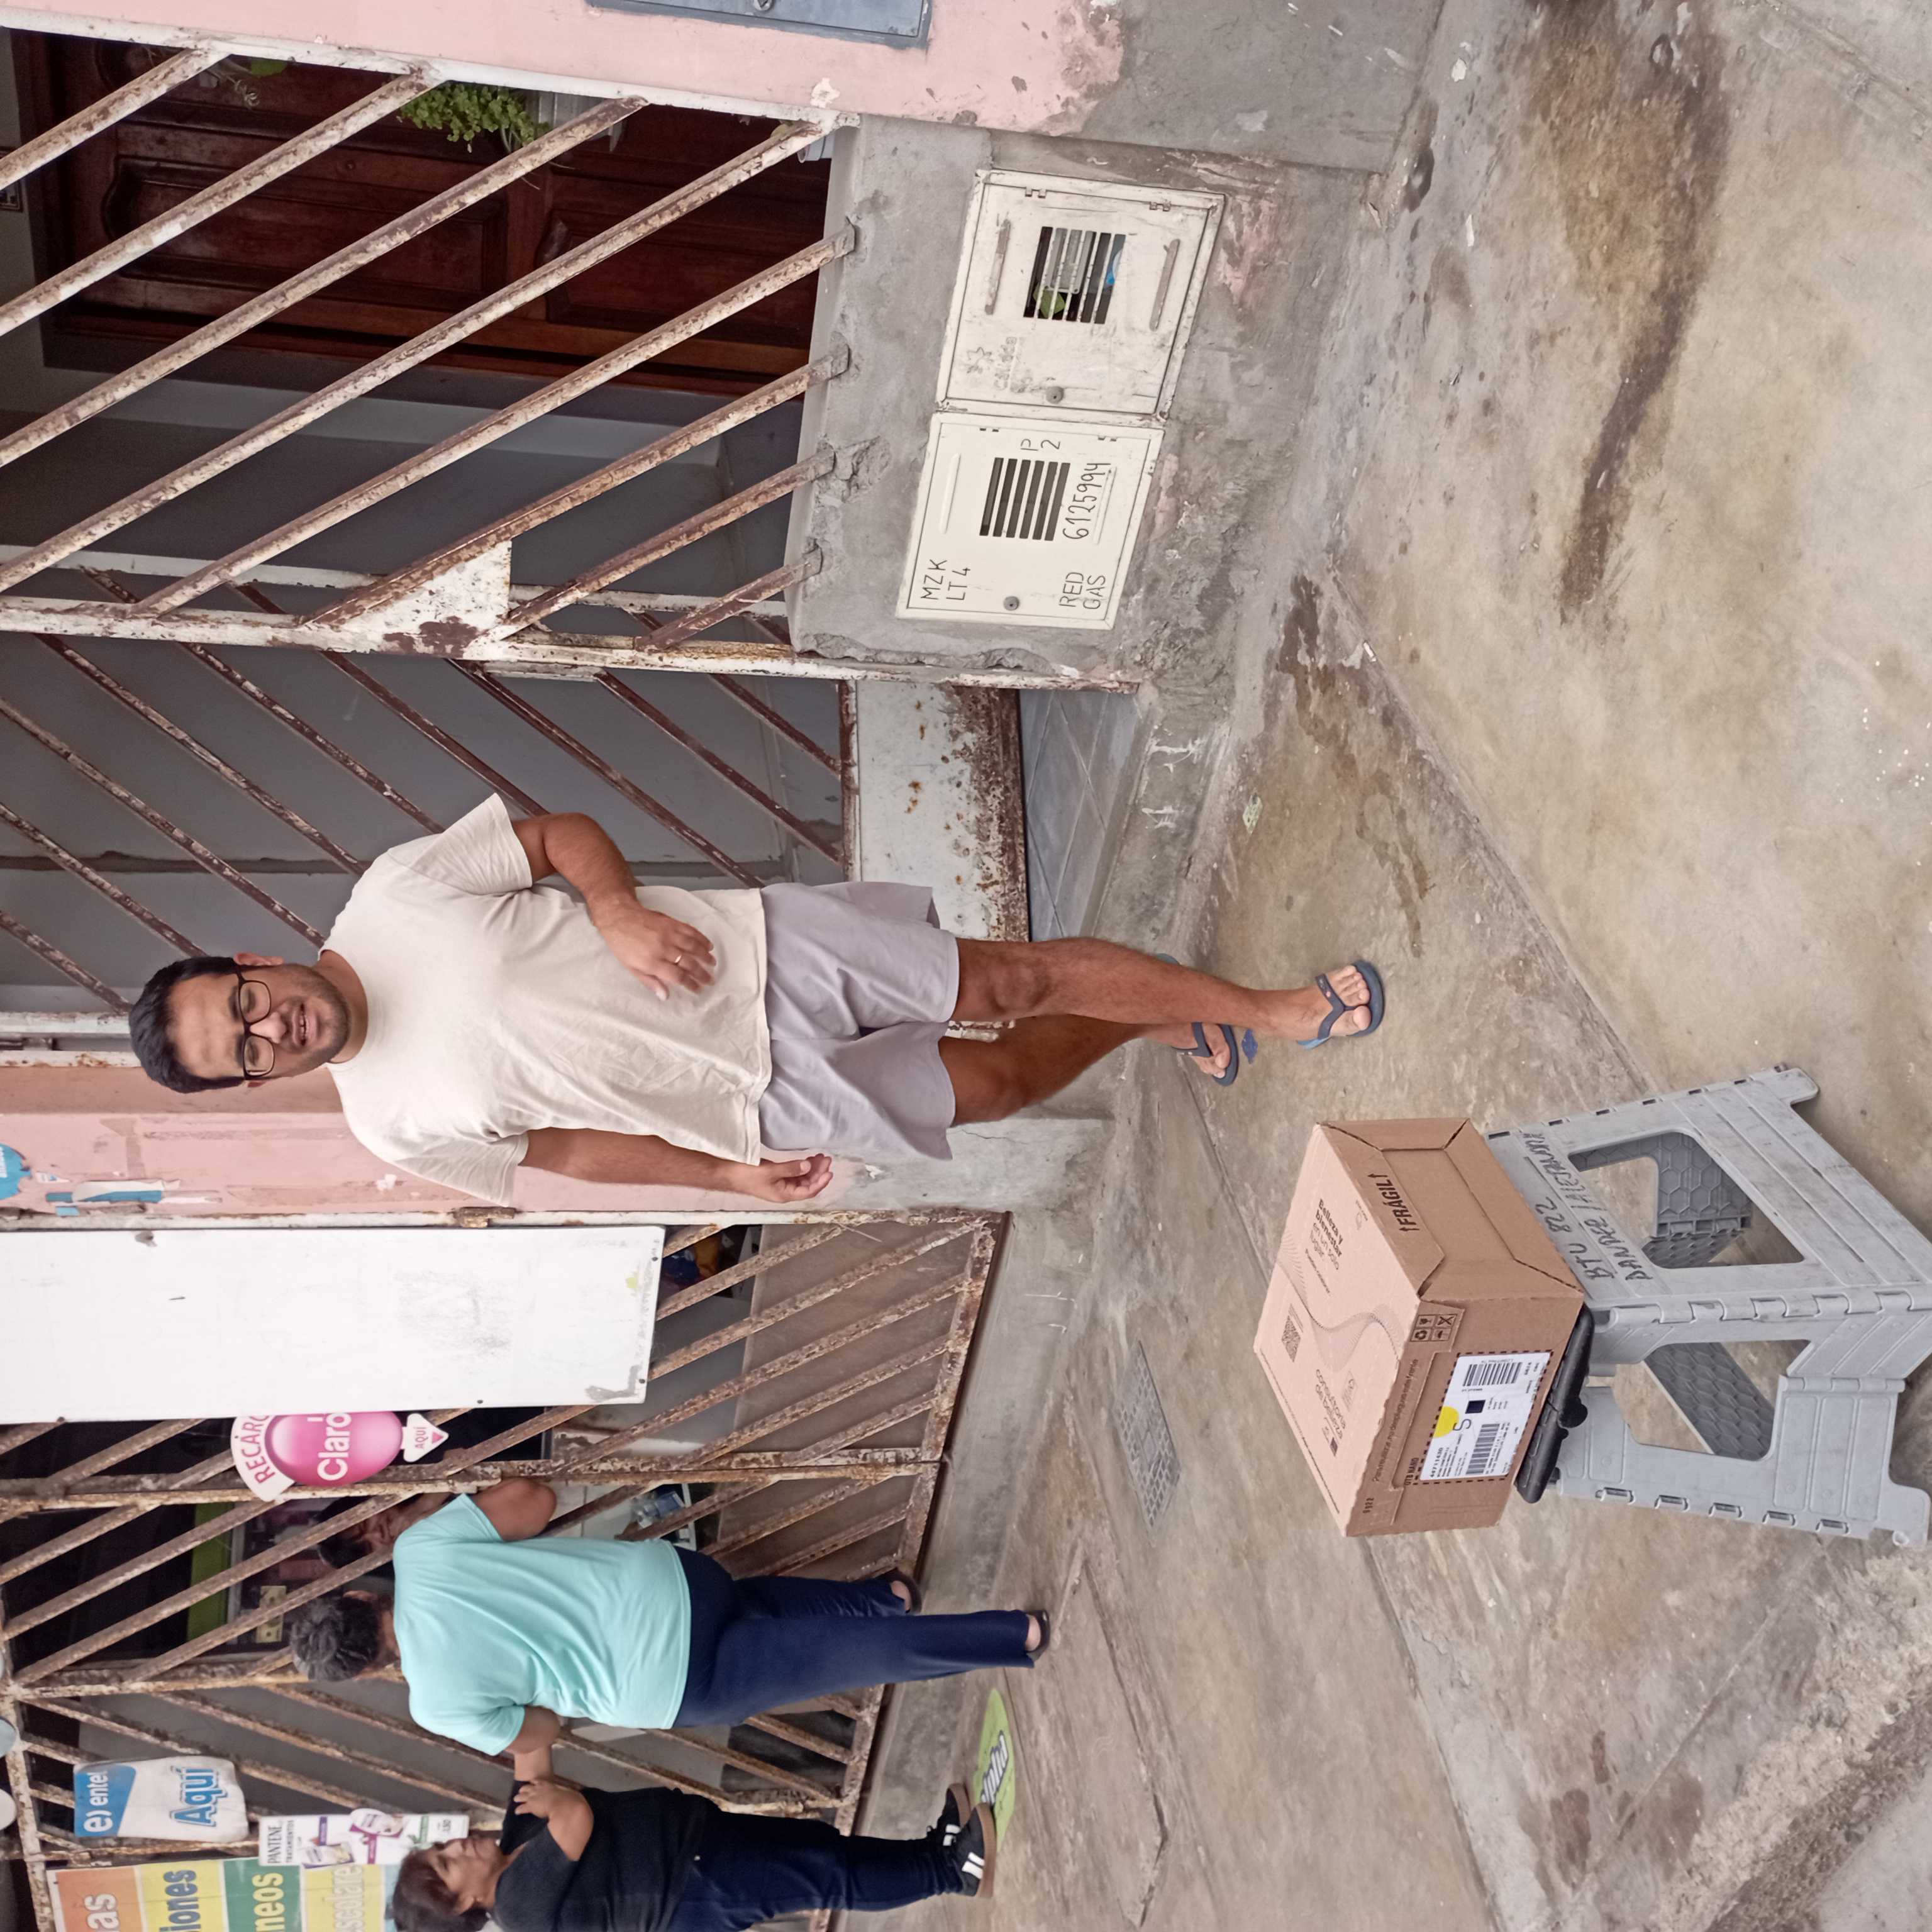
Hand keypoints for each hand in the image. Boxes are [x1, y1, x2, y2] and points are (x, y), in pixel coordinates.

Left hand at [514, 1777, 586, 1821]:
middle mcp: (540, 1789)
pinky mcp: (531, 1806)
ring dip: (519, 1797)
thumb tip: (576, 1795)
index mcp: (549, 1785)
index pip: (539, 1781)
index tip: (532, 1781)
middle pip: (529, 1787)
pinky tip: (516, 1812)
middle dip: (524, 1789)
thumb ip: (569, 1793)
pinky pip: (522, 1808)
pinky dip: (519, 1810)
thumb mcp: (569, 1793)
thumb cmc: (567, 1800)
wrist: (562, 1806)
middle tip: (521, 1790)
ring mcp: (534, 1797)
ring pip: (523, 1796)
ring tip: (515, 1799)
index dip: (535, 1782)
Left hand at [590, 900, 715, 998]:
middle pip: (688, 964)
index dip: (690, 984)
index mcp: (652, 962)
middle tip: (710, 980)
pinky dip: (702, 939)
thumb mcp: (631, 968)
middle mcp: (663, 949)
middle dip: (702, 974)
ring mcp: (669, 934)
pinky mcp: (672, 923)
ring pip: (693, 947)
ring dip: (705, 956)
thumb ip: (650, 982)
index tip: (698, 989)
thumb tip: (665, 996)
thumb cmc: (623, 945)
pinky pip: (691, 932)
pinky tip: (708, 945)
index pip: (677, 977)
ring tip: (712, 963)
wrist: (620, 917)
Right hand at [730, 1154, 833, 1202]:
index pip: (808, 1191)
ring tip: (820, 1156)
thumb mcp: (770, 1172)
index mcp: (784, 1195)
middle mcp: (785, 1191)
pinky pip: (794, 1173)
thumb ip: (790, 1169)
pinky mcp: (776, 1176)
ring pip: (802, 1178)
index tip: (829, 1171)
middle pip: (807, 1184)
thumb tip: (807, 1166)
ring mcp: (780, 1184)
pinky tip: (808, 1159)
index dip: (820, 1182)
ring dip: (811, 1168)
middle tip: (826, 1158)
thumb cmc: (747, 1175)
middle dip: (818, 1172)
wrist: (728, 1173)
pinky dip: (802, 1166)